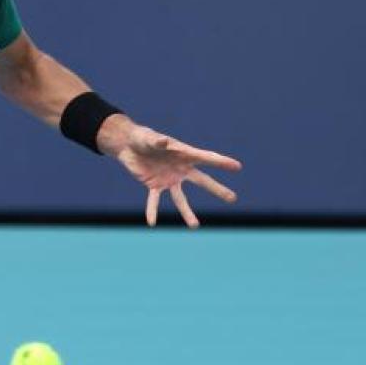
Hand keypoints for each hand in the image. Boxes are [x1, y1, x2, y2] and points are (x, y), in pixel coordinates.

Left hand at [113, 125, 241, 227]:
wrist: (128, 145)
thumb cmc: (143, 137)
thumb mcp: (149, 138)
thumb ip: (157, 141)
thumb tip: (164, 142)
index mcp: (184, 154)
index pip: (206, 158)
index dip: (221, 162)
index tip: (237, 166)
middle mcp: (180, 168)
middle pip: (202, 181)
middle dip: (217, 189)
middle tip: (233, 198)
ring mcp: (169, 179)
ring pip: (180, 198)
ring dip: (187, 212)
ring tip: (195, 227)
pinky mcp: (154, 185)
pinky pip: (154, 200)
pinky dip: (152, 210)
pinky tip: (151, 223)